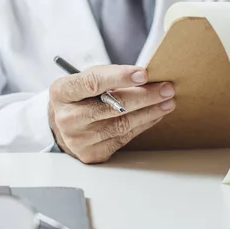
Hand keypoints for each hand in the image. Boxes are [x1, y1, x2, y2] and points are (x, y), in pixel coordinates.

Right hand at [48, 65, 175, 163]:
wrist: (63, 124)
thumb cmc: (80, 97)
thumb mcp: (85, 79)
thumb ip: (109, 76)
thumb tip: (144, 78)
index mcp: (62, 92)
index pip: (93, 82)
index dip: (120, 77)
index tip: (144, 74)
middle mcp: (67, 118)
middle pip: (113, 106)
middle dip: (144, 96)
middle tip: (166, 89)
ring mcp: (78, 139)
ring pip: (122, 124)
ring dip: (150, 112)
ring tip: (167, 102)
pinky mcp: (91, 153)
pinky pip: (124, 137)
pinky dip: (143, 125)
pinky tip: (154, 115)